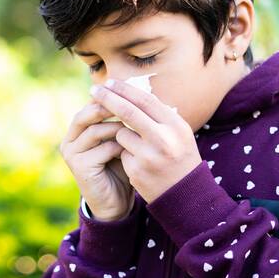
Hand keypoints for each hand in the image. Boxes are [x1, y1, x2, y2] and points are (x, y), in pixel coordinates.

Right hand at [59, 100, 135, 221]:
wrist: (115, 203)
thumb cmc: (121, 168)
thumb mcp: (120, 140)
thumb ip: (121, 121)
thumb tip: (136, 91)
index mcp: (77, 130)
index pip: (90, 105)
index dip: (109, 97)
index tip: (131, 92)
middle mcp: (70, 139)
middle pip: (86, 114)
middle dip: (109, 107)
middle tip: (132, 106)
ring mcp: (71, 153)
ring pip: (95, 131)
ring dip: (118, 130)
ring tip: (136, 132)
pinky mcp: (78, 167)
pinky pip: (101, 149)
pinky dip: (119, 148)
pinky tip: (132, 151)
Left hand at [89, 78, 202, 203]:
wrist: (185, 195)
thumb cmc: (179, 157)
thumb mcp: (178, 133)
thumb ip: (158, 114)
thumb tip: (130, 91)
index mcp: (176, 126)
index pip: (146, 100)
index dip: (125, 89)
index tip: (109, 82)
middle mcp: (164, 140)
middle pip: (128, 112)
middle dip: (107, 98)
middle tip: (93, 90)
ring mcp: (149, 156)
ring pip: (121, 133)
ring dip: (122, 136)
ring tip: (141, 149)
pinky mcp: (136, 171)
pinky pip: (121, 153)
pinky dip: (126, 155)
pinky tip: (141, 165)